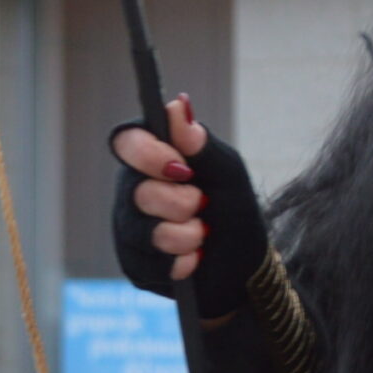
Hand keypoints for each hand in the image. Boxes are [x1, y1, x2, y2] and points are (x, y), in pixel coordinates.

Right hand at [110, 96, 268, 319]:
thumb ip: (200, 143)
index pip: (127, 141)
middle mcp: (133, 190)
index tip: (183, 170)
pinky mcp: (133, 263)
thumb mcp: (227, 174)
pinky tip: (194, 260)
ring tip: (203, 235)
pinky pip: (148, 263)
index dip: (148, 155)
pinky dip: (181, 263)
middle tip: (203, 205)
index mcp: (152, 159)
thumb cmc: (235, 213)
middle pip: (138, 191)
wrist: (245, 268)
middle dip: (181, 204)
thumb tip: (177, 104)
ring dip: (186, 236)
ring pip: (142, 231)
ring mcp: (129, 228)